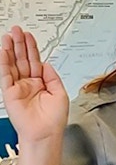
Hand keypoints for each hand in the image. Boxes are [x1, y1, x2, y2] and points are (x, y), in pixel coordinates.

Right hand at [0, 26, 68, 141]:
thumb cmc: (53, 120)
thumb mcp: (60, 93)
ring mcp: (18, 87)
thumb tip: (45, 63)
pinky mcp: (9, 93)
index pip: (35, 61)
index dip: (32, 48)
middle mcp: (29, 84)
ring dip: (10, 49)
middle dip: (19, 44)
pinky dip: (4, 62)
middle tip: (17, 30)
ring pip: (13, 64)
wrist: (45, 133)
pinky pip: (5, 74)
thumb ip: (52, 76)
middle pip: (23, 59)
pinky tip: (3, 51)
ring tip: (8, 36)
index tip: (29, 36)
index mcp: (41, 83)